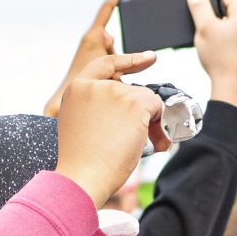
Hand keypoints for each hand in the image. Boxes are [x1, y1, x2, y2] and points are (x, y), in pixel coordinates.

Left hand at [44, 0, 125, 117]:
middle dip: (119, 54)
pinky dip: (111, 70)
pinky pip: (108, 61)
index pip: (107, 9)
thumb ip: (119, 54)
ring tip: (108, 79)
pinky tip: (108, 82)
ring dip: (115, 64)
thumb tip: (111, 37)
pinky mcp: (91, 61)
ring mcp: (91, 50)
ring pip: (113, 51)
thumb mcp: (110, 65)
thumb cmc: (85, 82)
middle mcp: (92, 40)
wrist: (67, 98)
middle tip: (115, 71)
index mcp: (94, 35)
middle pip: (115, 38)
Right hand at [54, 53, 166, 207]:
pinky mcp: (134, 102)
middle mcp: (94, 85)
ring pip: (146, 100)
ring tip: (142, 144)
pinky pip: (158, 107)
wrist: (82, 176)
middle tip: (144, 136)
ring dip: (151, 121)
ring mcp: (115, 92)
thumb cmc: (83, 162)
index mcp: (77, 89)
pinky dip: (160, 124)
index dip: (129, 60)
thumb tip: (129, 109)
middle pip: (131, 90)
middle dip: (140, 111)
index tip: (148, 59)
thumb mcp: (81, 126)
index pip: (105, 65)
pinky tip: (148, 140)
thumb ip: (97, 109)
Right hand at [190, 0, 236, 114]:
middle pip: (233, 5)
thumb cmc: (219, 60)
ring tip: (205, 22)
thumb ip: (199, 6)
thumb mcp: (204, 29)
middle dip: (214, 2)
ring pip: (236, 19)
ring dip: (221, 17)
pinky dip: (227, 30)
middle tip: (198, 3)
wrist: (234, 89)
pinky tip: (216, 38)